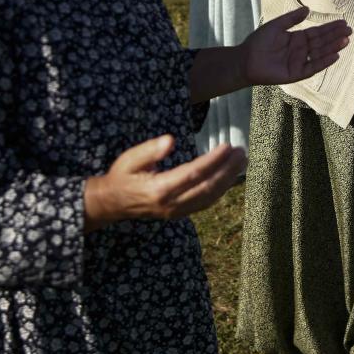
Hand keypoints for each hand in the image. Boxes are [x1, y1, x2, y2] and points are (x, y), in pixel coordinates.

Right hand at [83, 136, 246, 231]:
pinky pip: (205, 202)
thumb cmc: (122, 177)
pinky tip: (229, 176)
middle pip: (207, 188)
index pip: (193, 174)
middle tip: (242, 152)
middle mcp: (171, 204)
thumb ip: (149, 151)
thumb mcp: (129, 159)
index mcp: (159, 189)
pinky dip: (220, 189)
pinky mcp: (180, 213)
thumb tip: (170, 141)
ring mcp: (177, 211)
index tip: (227, 146)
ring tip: (241, 161)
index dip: (213, 161)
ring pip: (209, 197)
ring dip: (228, 179)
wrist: (112, 204)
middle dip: (227, 170)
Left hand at [239, 6, 351, 85]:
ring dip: (333, 47)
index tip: (343, 23)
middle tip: (350, 30)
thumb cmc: (259, 42)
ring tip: (346, 40)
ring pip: (320, 53)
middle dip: (336, 36)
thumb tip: (308, 8)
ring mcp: (300, 62)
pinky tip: (335, 56)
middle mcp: (301, 50)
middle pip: (322, 42)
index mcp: (297, 38)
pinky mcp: (297, 73)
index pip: (318, 32)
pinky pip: (313, 67)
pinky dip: (324, 62)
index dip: (330, 28)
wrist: (245, 60)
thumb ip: (292, 18)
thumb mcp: (276, 25)